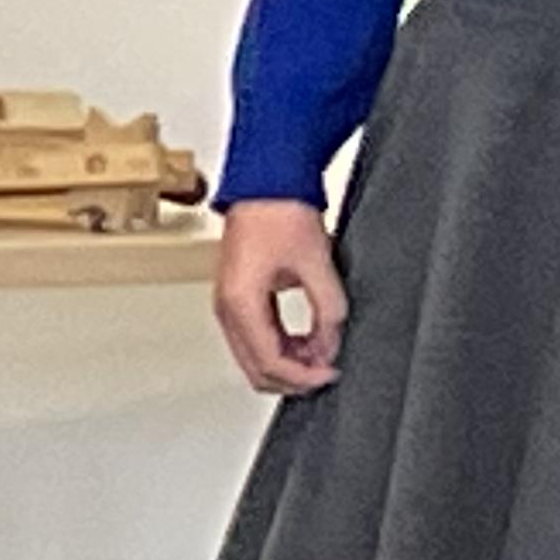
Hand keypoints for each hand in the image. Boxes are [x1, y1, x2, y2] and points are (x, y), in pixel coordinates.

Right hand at [213, 201, 346, 395]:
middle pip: (256, 369)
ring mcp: (229, 303)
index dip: (303, 377)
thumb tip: (331, 345)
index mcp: (241, 302)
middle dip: (293, 378)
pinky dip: (279, 348)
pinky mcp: (238, 296)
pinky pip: (255, 338)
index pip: (270, 362)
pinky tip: (305, 340)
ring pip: (254, 358)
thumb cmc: (280, 210)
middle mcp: (228, 307)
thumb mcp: (316, 263)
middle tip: (325, 371)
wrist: (265, 181)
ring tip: (320, 352)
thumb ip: (328, 310)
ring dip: (287, 364)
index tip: (330, 373)